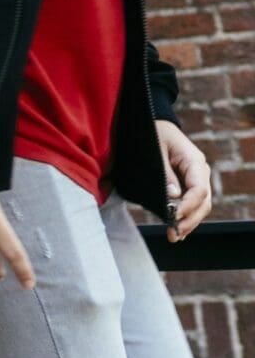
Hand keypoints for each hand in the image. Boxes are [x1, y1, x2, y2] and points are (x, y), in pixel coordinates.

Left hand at [157, 120, 211, 241]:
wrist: (157, 121)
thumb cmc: (154, 131)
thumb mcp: (156, 148)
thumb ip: (165, 173)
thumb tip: (172, 197)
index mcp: (195, 162)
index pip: (198, 190)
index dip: (188, 206)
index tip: (175, 218)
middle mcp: (200, 171)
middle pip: (203, 202)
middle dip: (190, 220)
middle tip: (174, 234)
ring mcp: (197, 177)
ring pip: (200, 205)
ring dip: (189, 221)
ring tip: (175, 236)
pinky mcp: (189, 181)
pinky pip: (192, 201)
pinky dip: (186, 215)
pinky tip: (177, 228)